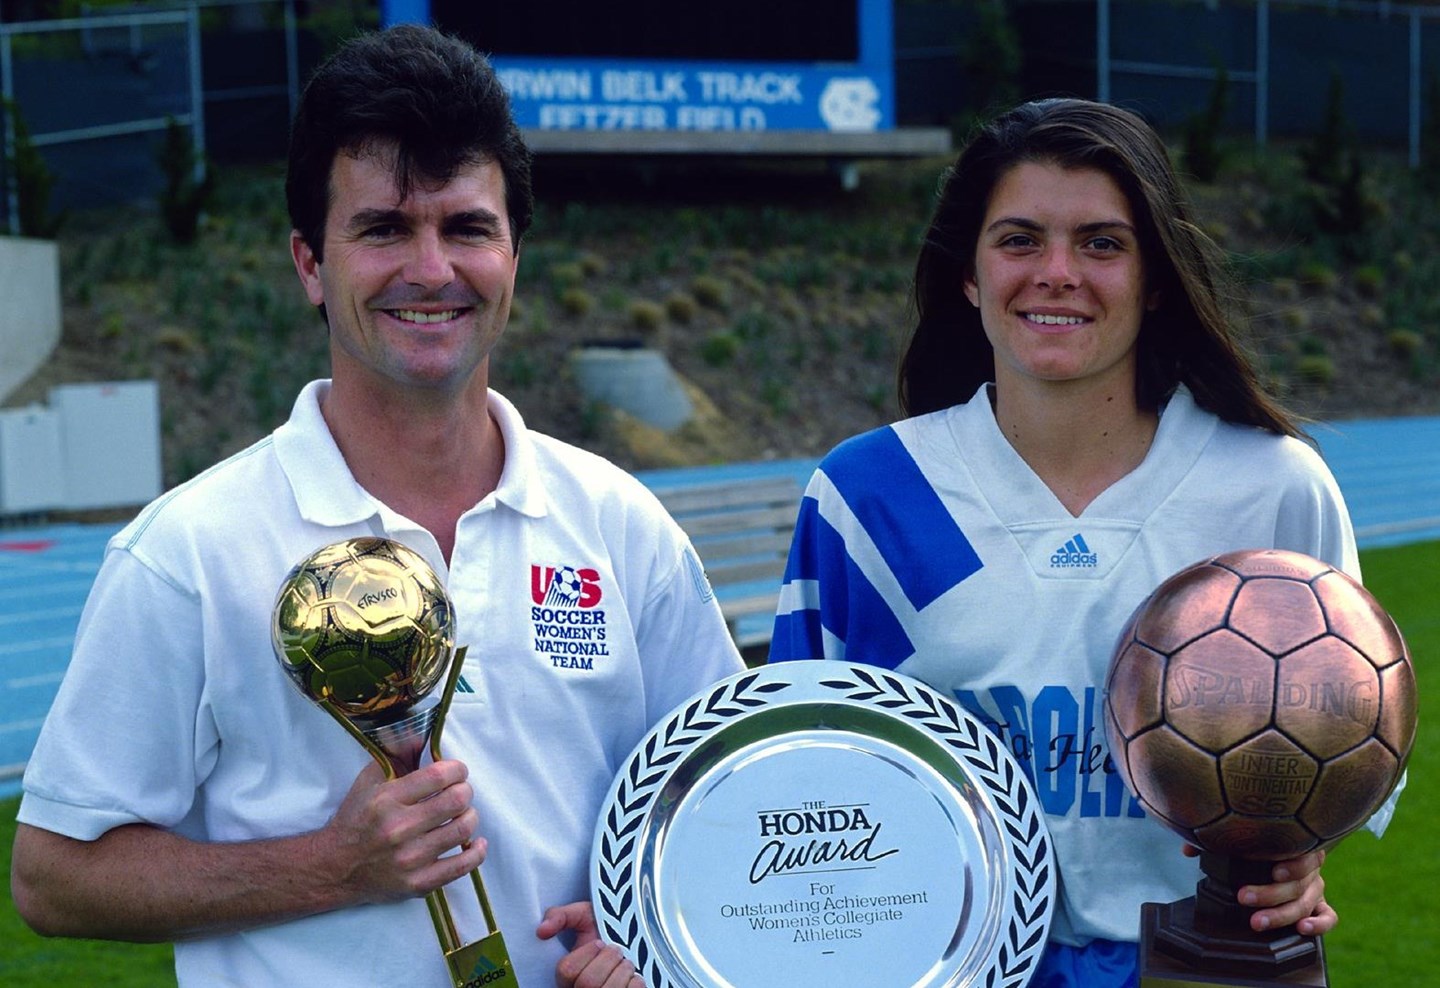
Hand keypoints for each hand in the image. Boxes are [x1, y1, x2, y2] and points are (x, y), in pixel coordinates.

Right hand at [323, 758, 484, 902]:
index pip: (439, 776)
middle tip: (460, 792)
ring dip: (469, 816)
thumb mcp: (368, 782)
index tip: (456, 772)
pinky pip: (462, 866)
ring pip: (463, 830)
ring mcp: (410, 859)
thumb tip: (424, 737)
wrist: (335, 868)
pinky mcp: (418, 884)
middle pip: (457, 801)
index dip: (457, 769)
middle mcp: (399, 829)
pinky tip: (475, 841)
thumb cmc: (356, 820)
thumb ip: (396, 758)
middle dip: (465, 791)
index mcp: (387, 800)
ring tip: (461, 814)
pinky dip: (476, 851)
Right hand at [539, 901, 643, 987]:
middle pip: (589, 983)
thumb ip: (560, 916)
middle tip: (616, 950)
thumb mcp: (582, 915)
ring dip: (624, 969)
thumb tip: (542, 930)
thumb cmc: (604, 929)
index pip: (567, 971)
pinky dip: (636, 981)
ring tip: (625, 963)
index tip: (599, 942)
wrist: (631, 940)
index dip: (587, 953)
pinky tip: (631, 977)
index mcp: (567, 976)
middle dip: (609, 959)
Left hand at [1183, 845, 1336, 935]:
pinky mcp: (1319, 904)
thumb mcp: (1242, 840)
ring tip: (1257, 921)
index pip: (1304, 852)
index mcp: (1296, 845)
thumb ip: (1217, 843)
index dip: (1293, 864)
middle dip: (1269, 894)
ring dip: (1281, 914)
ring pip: (1305, 903)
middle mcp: (1309, 867)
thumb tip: (1189, 848)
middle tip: (1243, 898)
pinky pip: (1328, 916)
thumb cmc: (1260, 844)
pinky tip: (1302, 929)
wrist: (1281, 853)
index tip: (1273, 871)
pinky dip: (1319, 924)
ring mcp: (1315, 887)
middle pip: (1297, 883)